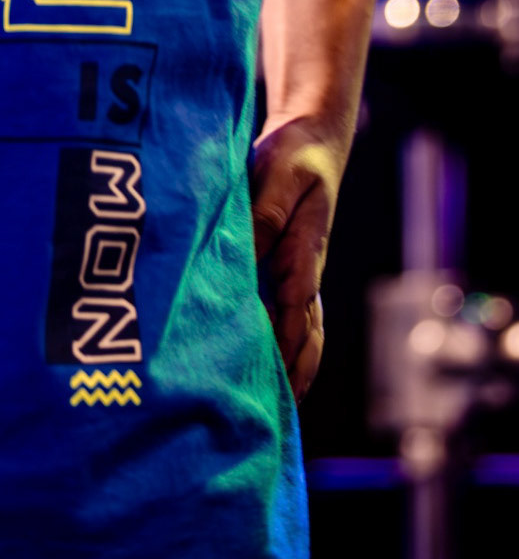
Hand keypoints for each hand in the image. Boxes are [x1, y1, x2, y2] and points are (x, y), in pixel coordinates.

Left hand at [250, 114, 345, 402]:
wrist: (310, 141)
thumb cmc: (292, 157)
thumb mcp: (274, 177)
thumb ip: (262, 219)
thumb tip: (247, 261)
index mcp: (302, 254)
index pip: (294, 313)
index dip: (282, 349)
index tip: (265, 381)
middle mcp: (305, 272)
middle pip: (306, 336)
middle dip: (294, 375)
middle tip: (277, 417)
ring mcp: (301, 274)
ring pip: (305, 333)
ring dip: (295, 369)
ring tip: (279, 410)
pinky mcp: (290, 268)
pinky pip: (293, 317)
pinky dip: (290, 348)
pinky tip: (273, 368)